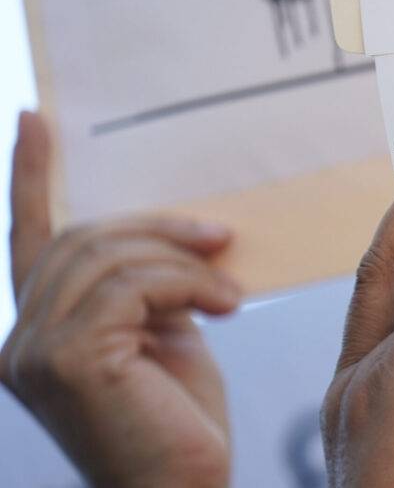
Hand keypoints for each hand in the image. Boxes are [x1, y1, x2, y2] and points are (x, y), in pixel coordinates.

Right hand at [0, 112, 242, 487]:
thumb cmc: (178, 417)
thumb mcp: (164, 331)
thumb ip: (150, 283)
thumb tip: (187, 228)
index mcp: (40, 327)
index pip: (31, 236)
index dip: (32, 175)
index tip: (38, 119)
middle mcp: (18, 338)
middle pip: (84, 237)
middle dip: (158, 226)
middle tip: (219, 234)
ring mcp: (33, 350)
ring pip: (110, 256)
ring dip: (182, 259)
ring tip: (228, 288)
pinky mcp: (67, 359)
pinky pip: (134, 285)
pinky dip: (188, 284)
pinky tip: (223, 307)